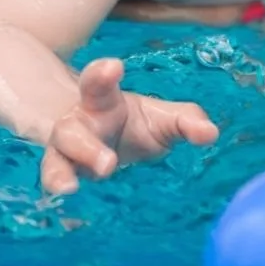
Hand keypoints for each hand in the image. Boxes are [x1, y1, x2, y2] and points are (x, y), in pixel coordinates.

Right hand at [41, 57, 218, 193]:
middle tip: (108, 163)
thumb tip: (210, 134)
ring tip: (68, 188)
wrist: (110, 141)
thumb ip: (187, 121)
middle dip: (87, 146)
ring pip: (56, 158)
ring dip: (61, 172)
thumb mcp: (164, 119)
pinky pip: (54, 179)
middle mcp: (78, 124)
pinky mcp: (64, 172)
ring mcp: (66, 151)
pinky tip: (64, 198)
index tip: (114, 67)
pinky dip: (56, 186)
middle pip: (72, 129)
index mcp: (101, 101)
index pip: (98, 82)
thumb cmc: (138, 125)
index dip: (102, 73)